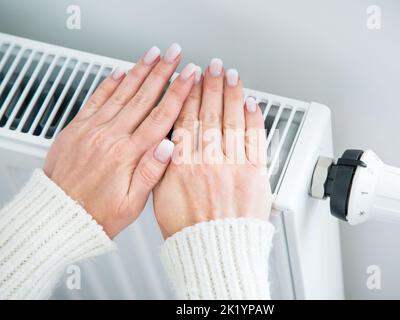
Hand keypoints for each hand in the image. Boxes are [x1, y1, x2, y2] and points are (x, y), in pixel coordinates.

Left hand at [44, 43, 199, 237]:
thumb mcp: (131, 204)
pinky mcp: (77, 129)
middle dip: (162, 72)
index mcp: (127, 154)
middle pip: (143, 98)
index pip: (159, 117)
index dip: (178, 93)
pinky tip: (120, 72)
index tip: (189, 76)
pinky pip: (95, 100)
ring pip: (121, 93)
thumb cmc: (97, 214)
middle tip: (175, 54)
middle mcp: (110, 137)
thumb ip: (151, 173)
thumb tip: (168, 147)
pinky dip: (108, 83)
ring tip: (153, 54)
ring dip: (139, 71)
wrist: (59, 215)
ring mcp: (92, 130)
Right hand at [153, 59, 271, 238]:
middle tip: (213, 66)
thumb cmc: (189, 231)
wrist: (216, 252)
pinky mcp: (254, 174)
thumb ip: (163, 167)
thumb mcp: (161, 198)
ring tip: (231, 75)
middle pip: (210, 113)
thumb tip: (166, 144)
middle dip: (211, 85)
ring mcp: (233, 165)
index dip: (189, 94)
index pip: (187, 119)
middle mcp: (208, 160)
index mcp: (183, 165)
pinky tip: (251, 103)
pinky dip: (253, 119)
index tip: (191, 78)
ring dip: (232, 94)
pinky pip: (255, 139)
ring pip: (232, 120)